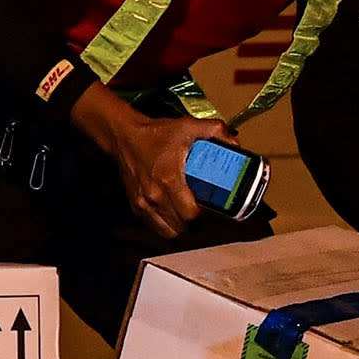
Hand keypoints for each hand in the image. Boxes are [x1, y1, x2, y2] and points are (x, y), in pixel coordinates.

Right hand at [74, 86, 200, 239]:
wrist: (125, 136)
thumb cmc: (154, 134)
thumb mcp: (187, 126)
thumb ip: (214, 131)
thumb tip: (233, 143)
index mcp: (169, 179)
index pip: (191, 214)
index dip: (205, 216)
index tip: (211, 209)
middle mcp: (155, 195)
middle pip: (182, 226)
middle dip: (196, 223)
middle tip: (203, 212)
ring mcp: (144, 203)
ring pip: (169, 232)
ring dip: (182, 227)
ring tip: (189, 215)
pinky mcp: (136, 206)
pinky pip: (155, 227)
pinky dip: (166, 226)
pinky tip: (173, 216)